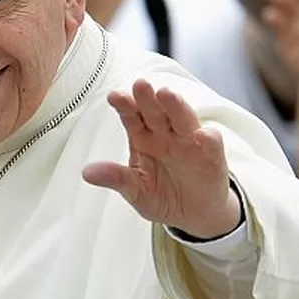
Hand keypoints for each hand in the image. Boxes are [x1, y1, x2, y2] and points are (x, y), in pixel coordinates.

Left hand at [82, 80, 240, 238]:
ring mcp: (189, 142)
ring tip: (167, 94)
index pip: (132, 117)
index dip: (124, 106)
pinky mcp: (212, 156)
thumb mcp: (135, 191)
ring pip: (182, 119)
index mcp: (143, 138)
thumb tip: (86, 173)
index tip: (114, 96)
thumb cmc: (162, 196)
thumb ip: (116, 179)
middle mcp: (165, 134)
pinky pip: (211, 144)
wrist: (193, 214)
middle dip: (147, 98)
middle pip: (155, 111)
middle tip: (140, 84)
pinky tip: (203, 135)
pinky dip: (208, 138)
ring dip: (176, 106)